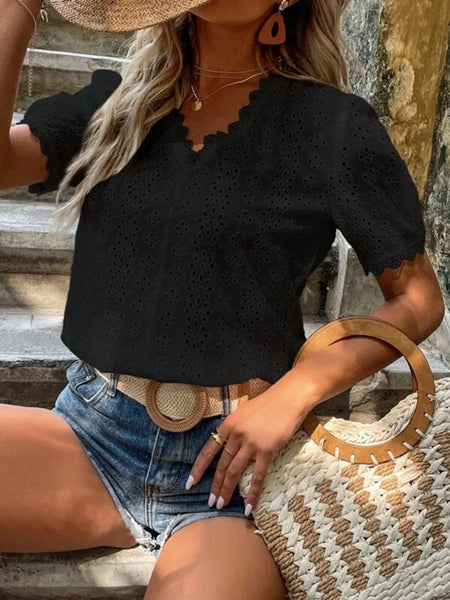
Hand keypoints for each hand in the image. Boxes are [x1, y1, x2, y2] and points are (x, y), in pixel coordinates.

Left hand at [184, 385, 316, 515]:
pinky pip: (258, 476)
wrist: (288, 398)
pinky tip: (249, 506)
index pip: (208, 450)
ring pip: (235, 472)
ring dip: (227, 490)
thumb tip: (230, 445)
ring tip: (221, 505)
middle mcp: (236, 434)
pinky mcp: (266, 450)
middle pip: (222, 464)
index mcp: (228, 424)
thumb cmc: (269, 403)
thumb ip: (236, 429)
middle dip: (215, 485)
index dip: (199, 468)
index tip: (190, 482)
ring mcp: (251, 443)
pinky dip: (253, 493)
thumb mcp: (244, 412)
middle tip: (210, 502)